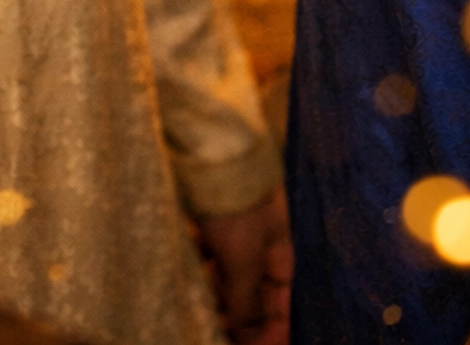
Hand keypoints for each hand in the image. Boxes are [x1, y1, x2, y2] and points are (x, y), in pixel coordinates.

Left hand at [197, 187, 292, 343]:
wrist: (208, 144)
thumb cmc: (236, 200)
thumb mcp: (244, 258)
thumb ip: (247, 302)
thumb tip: (247, 336)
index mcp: (281, 250)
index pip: (283, 302)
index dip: (273, 330)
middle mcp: (261, 242)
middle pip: (254, 292)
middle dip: (240, 318)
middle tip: (219, 331)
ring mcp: (234, 229)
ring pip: (227, 276)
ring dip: (217, 297)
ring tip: (202, 307)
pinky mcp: (209, 218)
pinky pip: (207, 254)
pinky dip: (199, 270)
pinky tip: (187, 273)